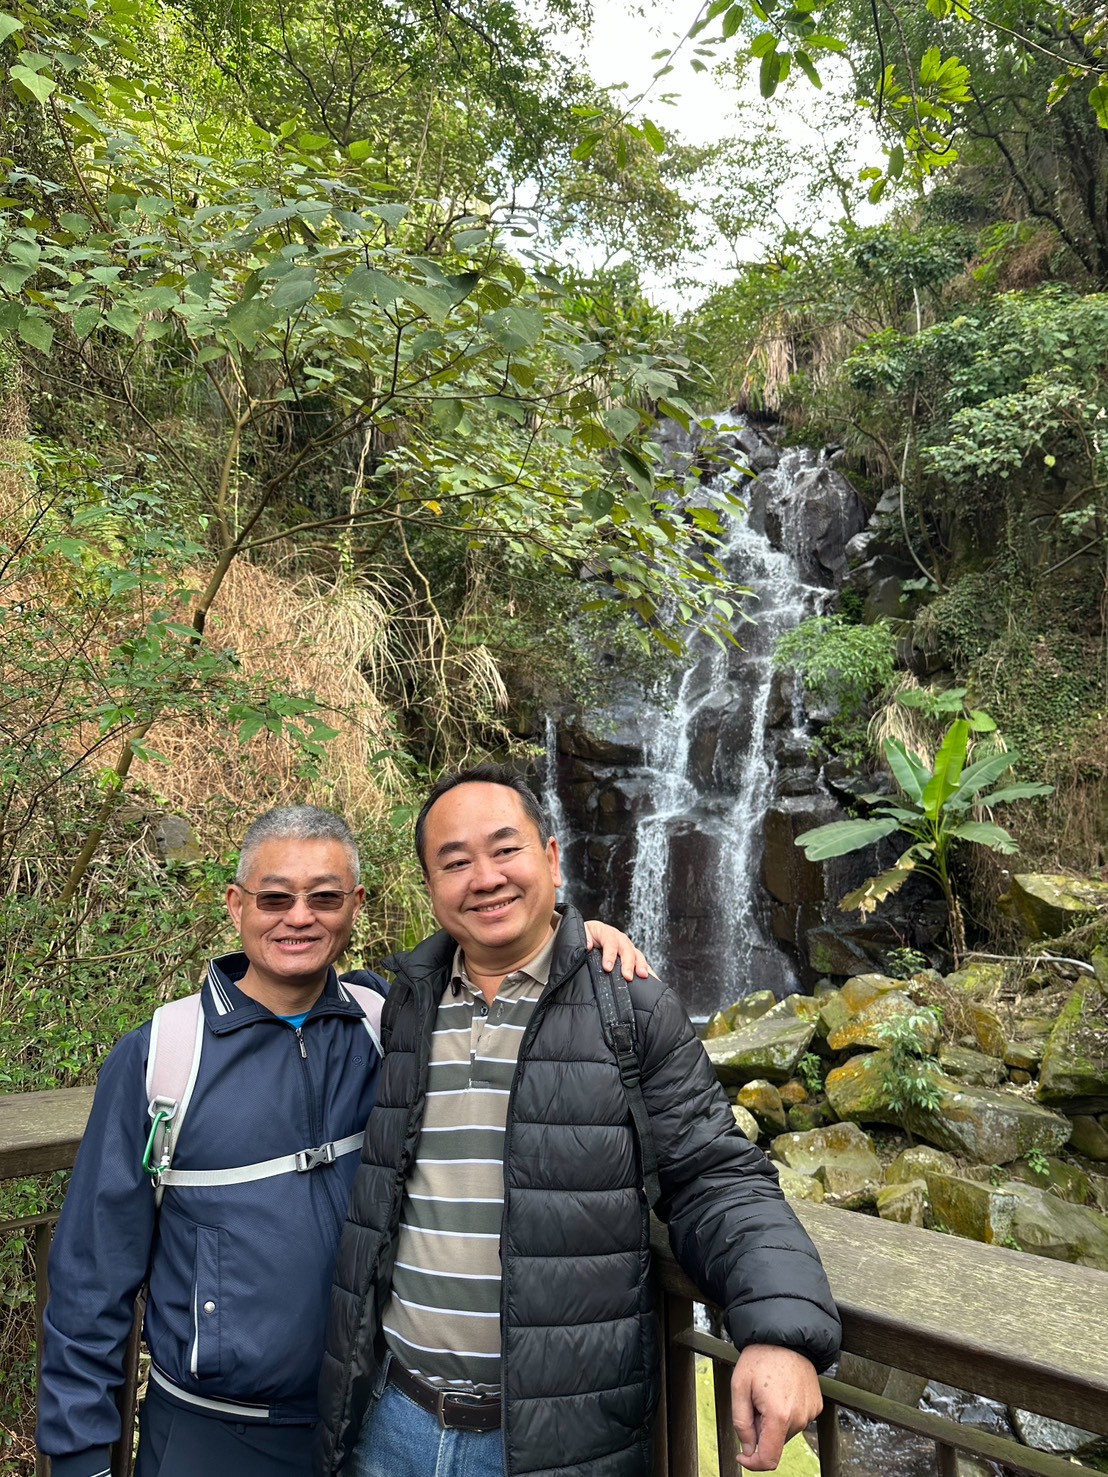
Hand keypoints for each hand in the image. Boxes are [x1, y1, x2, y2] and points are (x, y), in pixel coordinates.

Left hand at [582, 920, 650, 980]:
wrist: (588, 933)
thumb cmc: (585, 936)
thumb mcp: (581, 934)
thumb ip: (583, 939)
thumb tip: (587, 946)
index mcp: (604, 932)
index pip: (610, 941)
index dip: (610, 954)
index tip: (607, 968)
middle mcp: (618, 938)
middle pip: (626, 949)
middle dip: (628, 963)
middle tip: (627, 976)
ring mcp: (627, 946)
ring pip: (636, 954)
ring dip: (641, 965)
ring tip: (643, 976)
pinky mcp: (631, 954)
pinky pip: (641, 961)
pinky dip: (647, 969)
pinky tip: (653, 978)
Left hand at [731, 1345, 821, 1471]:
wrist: (785, 1335)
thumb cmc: (760, 1358)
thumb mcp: (739, 1387)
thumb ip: (741, 1423)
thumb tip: (748, 1450)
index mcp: (779, 1416)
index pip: (769, 1459)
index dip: (753, 1463)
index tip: (742, 1455)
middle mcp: (800, 1418)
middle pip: (775, 1442)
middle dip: (761, 1430)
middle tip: (754, 1402)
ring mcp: (811, 1412)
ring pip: (786, 1431)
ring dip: (774, 1421)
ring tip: (768, 1393)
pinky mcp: (817, 1405)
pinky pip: (797, 1419)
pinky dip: (786, 1412)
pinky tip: (781, 1391)